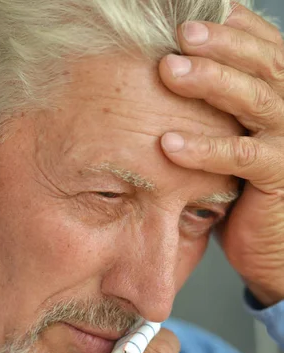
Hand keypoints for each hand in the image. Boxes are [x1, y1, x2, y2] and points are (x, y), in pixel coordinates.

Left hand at [158, 4, 283, 306]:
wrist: (271, 241)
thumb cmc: (244, 185)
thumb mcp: (233, 134)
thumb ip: (220, 102)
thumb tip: (174, 63)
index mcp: (282, 92)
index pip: (262, 45)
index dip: (231, 26)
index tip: (189, 11)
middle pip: (262, 62)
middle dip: (219, 43)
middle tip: (180, 33)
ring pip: (254, 98)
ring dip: (211, 81)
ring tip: (170, 71)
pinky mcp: (279, 175)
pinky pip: (241, 156)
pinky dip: (204, 148)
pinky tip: (168, 144)